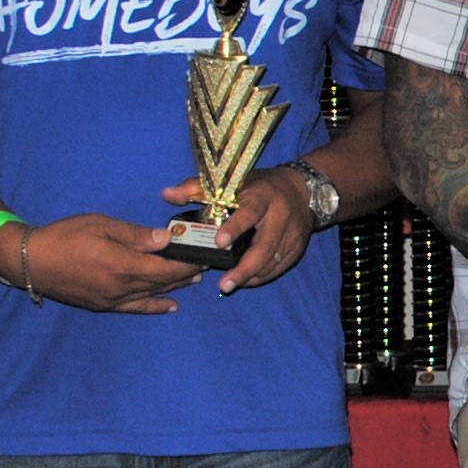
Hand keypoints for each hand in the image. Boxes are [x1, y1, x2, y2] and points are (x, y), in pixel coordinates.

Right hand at [14, 213, 204, 314]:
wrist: (31, 261)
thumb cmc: (65, 236)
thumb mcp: (101, 225)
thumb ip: (136, 235)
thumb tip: (166, 239)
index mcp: (124, 265)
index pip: (166, 267)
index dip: (188, 263)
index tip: (204, 254)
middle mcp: (122, 288)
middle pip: (163, 282)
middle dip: (185, 273)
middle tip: (204, 264)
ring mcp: (113, 300)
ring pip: (152, 295)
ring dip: (175, 288)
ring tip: (193, 280)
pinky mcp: (103, 306)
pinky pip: (136, 309)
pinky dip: (155, 307)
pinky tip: (170, 306)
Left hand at [161, 167, 313, 293]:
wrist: (301, 190)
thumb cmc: (259, 186)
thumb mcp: (230, 182)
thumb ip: (196, 188)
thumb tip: (166, 195)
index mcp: (262, 196)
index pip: (249, 213)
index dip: (235, 228)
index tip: (218, 243)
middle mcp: (280, 215)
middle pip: (264, 247)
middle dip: (244, 269)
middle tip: (224, 285)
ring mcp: (292, 234)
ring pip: (272, 262)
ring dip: (250, 276)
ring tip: (230, 284)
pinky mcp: (297, 248)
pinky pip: (279, 268)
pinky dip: (261, 277)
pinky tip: (246, 280)